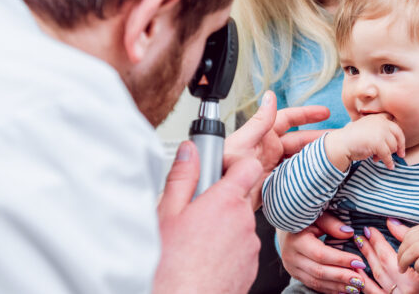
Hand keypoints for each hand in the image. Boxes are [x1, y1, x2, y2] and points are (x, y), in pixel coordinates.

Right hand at [154, 141, 261, 293]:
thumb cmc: (171, 267)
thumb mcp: (167, 213)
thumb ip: (183, 177)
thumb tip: (190, 151)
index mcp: (225, 202)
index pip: (247, 165)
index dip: (234, 163)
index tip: (219, 168)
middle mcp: (244, 221)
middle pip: (241, 195)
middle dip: (222, 198)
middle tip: (196, 210)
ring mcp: (250, 245)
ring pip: (240, 222)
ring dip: (224, 225)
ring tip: (197, 240)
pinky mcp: (252, 266)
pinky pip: (243, 246)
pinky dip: (229, 247)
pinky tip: (205, 257)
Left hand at [224, 90, 328, 206]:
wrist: (220, 198)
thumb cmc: (223, 169)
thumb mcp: (242, 142)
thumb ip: (259, 122)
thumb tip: (270, 97)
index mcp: (263, 136)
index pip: (289, 119)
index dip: (307, 114)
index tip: (324, 112)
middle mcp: (270, 150)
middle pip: (300, 140)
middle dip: (319, 138)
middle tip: (338, 140)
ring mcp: (274, 168)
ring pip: (301, 159)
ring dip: (316, 158)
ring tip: (334, 159)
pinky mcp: (276, 185)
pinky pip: (297, 178)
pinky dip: (309, 177)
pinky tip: (320, 178)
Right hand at [279, 213, 367, 293]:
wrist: (286, 226)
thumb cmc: (306, 218)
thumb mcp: (318, 215)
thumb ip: (332, 223)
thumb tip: (350, 233)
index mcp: (296, 240)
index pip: (321, 254)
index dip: (341, 260)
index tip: (359, 261)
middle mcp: (291, 256)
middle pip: (319, 271)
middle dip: (342, 277)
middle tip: (361, 280)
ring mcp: (291, 267)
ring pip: (316, 282)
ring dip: (337, 286)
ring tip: (356, 288)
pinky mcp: (295, 274)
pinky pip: (313, 285)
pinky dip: (329, 289)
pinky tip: (343, 290)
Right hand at [325, 114, 404, 170]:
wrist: (341, 143)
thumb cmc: (353, 138)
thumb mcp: (368, 128)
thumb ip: (380, 130)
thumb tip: (395, 143)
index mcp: (378, 117)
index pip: (394, 124)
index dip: (398, 134)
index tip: (398, 142)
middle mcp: (381, 122)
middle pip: (398, 134)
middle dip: (400, 145)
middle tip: (401, 154)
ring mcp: (380, 132)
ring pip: (393, 146)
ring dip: (389, 155)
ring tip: (379, 158)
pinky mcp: (378, 143)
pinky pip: (388, 155)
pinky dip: (389, 162)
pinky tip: (389, 166)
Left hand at [397, 221, 418, 272]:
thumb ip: (409, 232)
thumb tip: (389, 222)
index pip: (408, 234)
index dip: (400, 245)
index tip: (396, 253)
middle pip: (407, 242)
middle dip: (400, 255)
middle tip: (397, 264)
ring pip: (412, 251)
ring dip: (404, 261)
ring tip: (402, 269)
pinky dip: (418, 266)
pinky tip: (418, 270)